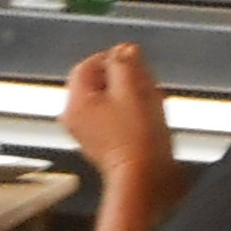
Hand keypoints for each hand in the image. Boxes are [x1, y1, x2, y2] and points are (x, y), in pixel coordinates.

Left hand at [59, 43, 169, 177]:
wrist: (147, 181)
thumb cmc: (138, 140)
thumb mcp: (132, 90)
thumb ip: (126, 63)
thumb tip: (124, 50)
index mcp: (76, 104)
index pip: (86, 66)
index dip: (111, 57)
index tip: (133, 57)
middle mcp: (78, 120)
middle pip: (99, 83)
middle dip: (126, 77)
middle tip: (146, 79)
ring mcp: (92, 134)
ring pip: (112, 101)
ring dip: (134, 94)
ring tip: (154, 98)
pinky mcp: (109, 145)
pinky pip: (120, 118)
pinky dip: (136, 112)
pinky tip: (154, 114)